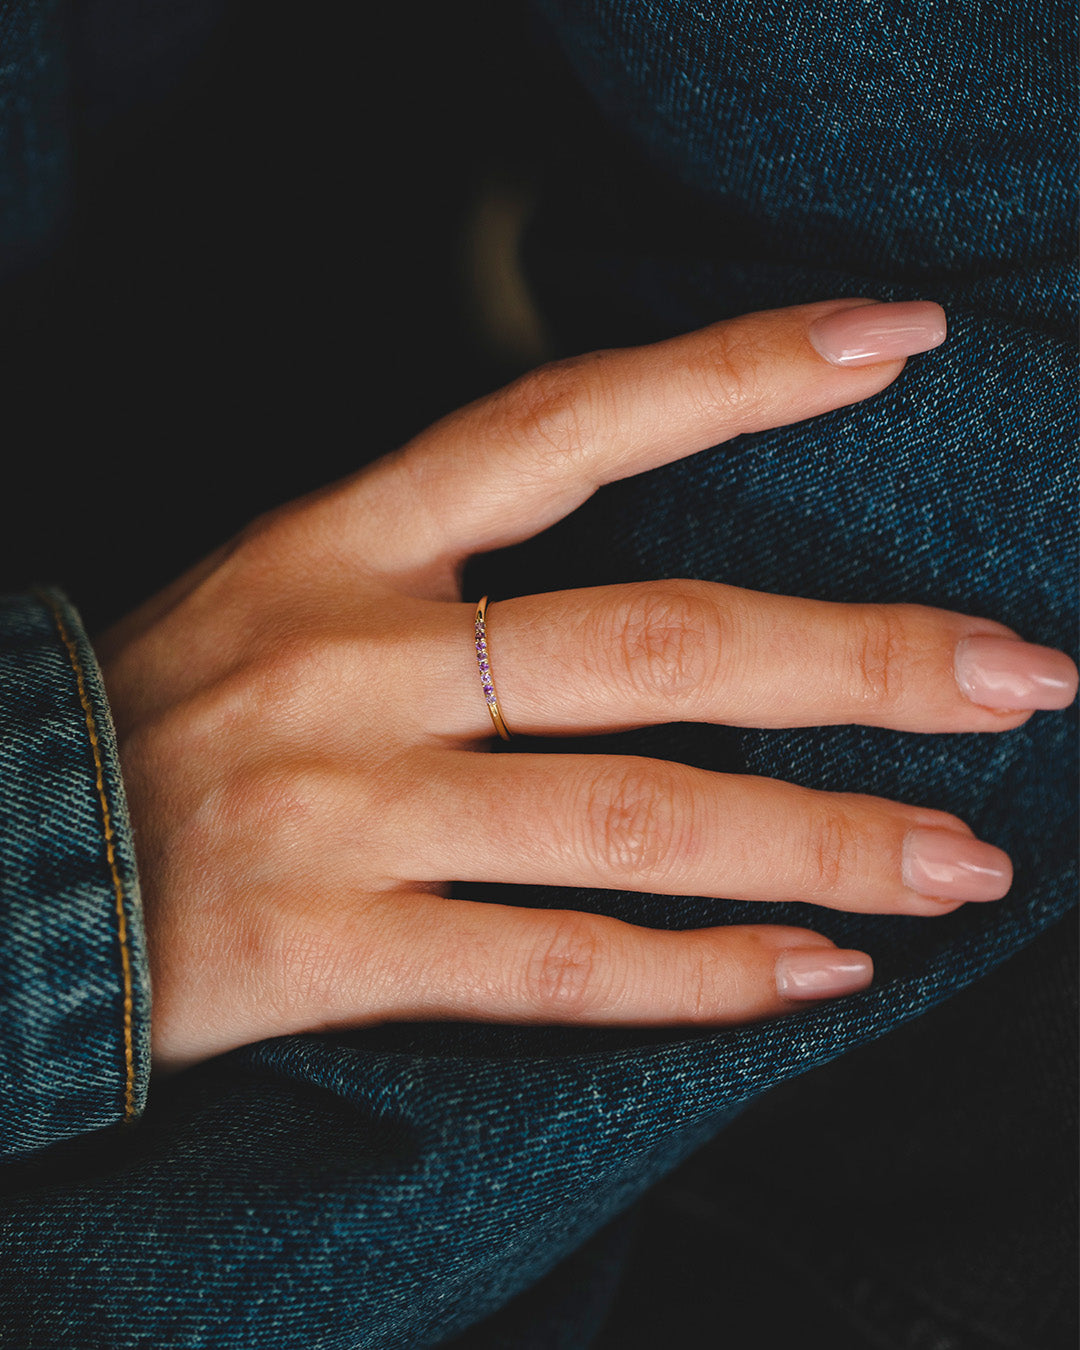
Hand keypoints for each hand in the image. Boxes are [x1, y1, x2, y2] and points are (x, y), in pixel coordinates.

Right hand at [99, 299, 1077, 1072]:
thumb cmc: (165, 720)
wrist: (3, 862)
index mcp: (339, 544)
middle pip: (653, 640)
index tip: (892, 341)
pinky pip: (553, 962)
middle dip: (856, 660)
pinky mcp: (325, 950)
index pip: (565, 424)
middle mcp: (350, 660)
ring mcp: (340, 807)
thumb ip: (445, 584)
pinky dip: (702, 973)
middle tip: (1018, 677)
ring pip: (630, 817)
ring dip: (819, 840)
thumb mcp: (282, 596)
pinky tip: (819, 973)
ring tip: (964, 862)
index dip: (735, 372)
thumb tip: (659, 621)